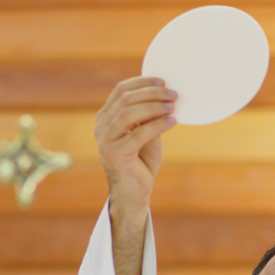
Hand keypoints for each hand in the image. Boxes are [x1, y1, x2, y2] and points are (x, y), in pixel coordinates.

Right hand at [95, 76, 176, 224]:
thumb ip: (147, 115)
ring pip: (128, 113)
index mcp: (105, 118)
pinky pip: (138, 134)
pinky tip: (172, 122)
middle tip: (174, 95)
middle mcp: (101, 127)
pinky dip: (157, 125)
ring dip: (154, 107)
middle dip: (152, 93)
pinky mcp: (114, 154)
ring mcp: (105, 141)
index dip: (142, 82)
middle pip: (125, 99)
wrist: (134, 192)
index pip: (120, 91)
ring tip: (173, 107)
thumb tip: (165, 94)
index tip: (164, 81)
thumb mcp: (145, 132)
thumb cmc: (141, 161)